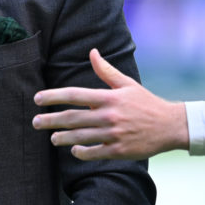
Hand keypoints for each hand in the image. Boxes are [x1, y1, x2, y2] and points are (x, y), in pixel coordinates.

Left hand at [32, 48, 188, 159]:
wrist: (169, 126)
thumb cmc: (146, 103)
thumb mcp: (127, 84)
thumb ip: (106, 70)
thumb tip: (92, 52)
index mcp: (109, 98)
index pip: (75, 95)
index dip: (54, 96)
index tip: (38, 99)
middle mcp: (109, 116)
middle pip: (73, 118)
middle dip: (51, 120)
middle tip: (35, 122)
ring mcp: (113, 135)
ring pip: (80, 137)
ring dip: (63, 138)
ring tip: (52, 138)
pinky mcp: (119, 151)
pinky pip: (94, 153)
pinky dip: (82, 152)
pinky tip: (73, 150)